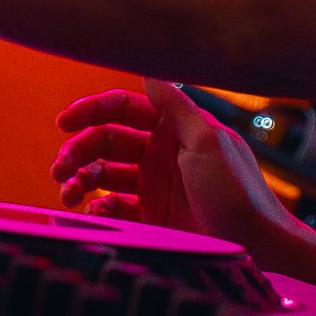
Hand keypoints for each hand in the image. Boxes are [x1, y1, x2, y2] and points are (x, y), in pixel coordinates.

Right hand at [50, 79, 292, 251]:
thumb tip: (149, 67)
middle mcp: (160, 152)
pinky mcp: (151, 216)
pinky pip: (112, 207)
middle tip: (60, 168)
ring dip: (80, 179)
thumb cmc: (238, 192)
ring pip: (103, 174)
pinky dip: (96, 208)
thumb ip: (175, 105)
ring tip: (69, 194)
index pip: (123, 108)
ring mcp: (154, 185)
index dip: (92, 111)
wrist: (256, 248)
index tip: (64, 122)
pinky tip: (94, 214)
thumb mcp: (207, 141)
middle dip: (78, 150)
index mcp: (174, 128)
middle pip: (106, 141)